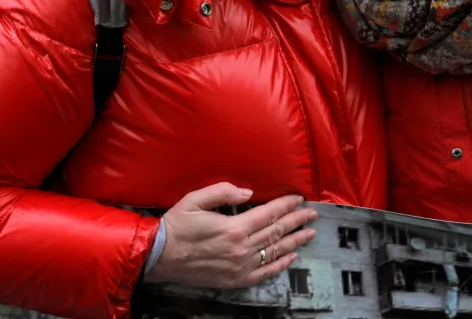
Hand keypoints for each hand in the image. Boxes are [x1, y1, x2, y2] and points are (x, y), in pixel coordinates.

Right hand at [144, 183, 317, 288]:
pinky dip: (280, 265)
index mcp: (234, 227)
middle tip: (312, 213)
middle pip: (277, 232)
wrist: (159, 256)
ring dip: (295, 241)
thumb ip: (223, 192)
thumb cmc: (176, 226)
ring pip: (275, 251)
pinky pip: (264, 273)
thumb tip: (249, 192)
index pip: (269, 214)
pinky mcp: (235, 280)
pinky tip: (291, 257)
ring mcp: (240, 266)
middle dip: (297, 220)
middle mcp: (241, 248)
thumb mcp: (195, 199)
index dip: (286, 205)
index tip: (299, 198)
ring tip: (310, 232)